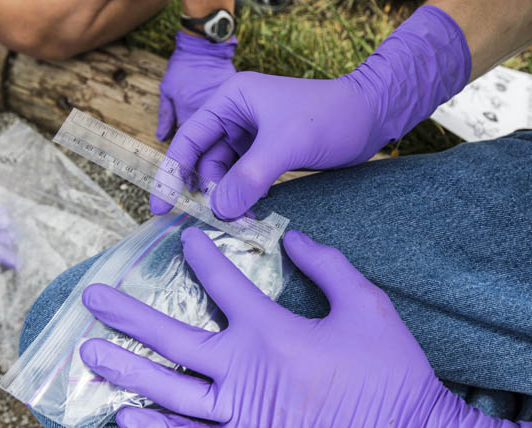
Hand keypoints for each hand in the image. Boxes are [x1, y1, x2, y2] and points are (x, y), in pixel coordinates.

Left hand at [80, 228, 531, 427]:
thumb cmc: (389, 371)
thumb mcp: (366, 303)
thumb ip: (326, 264)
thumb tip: (293, 237)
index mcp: (271, 331)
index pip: (222, 282)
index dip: (201, 256)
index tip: (185, 240)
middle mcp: (244, 371)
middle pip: (172, 337)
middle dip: (127, 315)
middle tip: (93, 298)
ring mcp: (239, 416)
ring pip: (168, 391)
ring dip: (125, 369)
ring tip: (88, 353)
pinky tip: (127, 413)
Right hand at [150, 5, 471, 219]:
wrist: (370, 117)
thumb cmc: (329, 117)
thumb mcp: (285, 143)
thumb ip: (250, 176)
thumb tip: (220, 210)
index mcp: (231, 100)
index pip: (189, 139)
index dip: (171, 174)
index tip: (160, 208)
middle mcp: (236, 116)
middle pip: (205, 161)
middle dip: (208, 192)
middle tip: (217, 222)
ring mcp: (252, 136)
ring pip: (226, 174)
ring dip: (228, 198)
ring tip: (239, 222)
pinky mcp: (268, 154)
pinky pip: (245, 179)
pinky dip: (244, 197)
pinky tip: (250, 214)